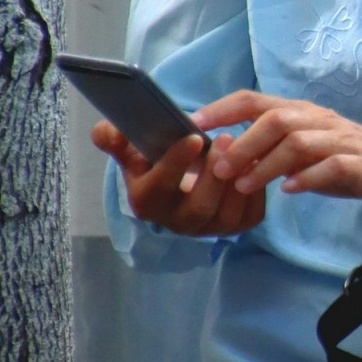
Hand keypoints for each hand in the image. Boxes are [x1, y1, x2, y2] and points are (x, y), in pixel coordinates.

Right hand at [89, 116, 265, 238]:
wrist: (178, 177)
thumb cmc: (153, 158)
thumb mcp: (130, 147)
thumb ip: (113, 138)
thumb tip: (106, 132)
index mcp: (146, 202)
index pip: (160, 187)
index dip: (176, 163)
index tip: (193, 137)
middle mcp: (175, 222)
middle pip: (198, 208)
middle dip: (213, 176)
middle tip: (225, 138)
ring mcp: (206, 229)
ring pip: (226, 216)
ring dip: (237, 184)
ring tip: (244, 149)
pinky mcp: (233, 227)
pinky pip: (249, 216)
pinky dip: (256, 192)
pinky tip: (255, 163)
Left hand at [190, 90, 361, 215]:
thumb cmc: (347, 160)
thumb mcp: (305, 151)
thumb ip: (271, 149)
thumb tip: (227, 156)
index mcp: (301, 113)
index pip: (256, 100)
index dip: (223, 109)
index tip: (193, 122)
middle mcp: (319, 121)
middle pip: (275, 120)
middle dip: (243, 143)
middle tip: (220, 168)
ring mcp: (341, 142)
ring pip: (298, 143)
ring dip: (266, 164)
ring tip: (245, 185)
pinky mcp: (360, 166)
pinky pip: (330, 168)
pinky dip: (306, 178)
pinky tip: (288, 191)